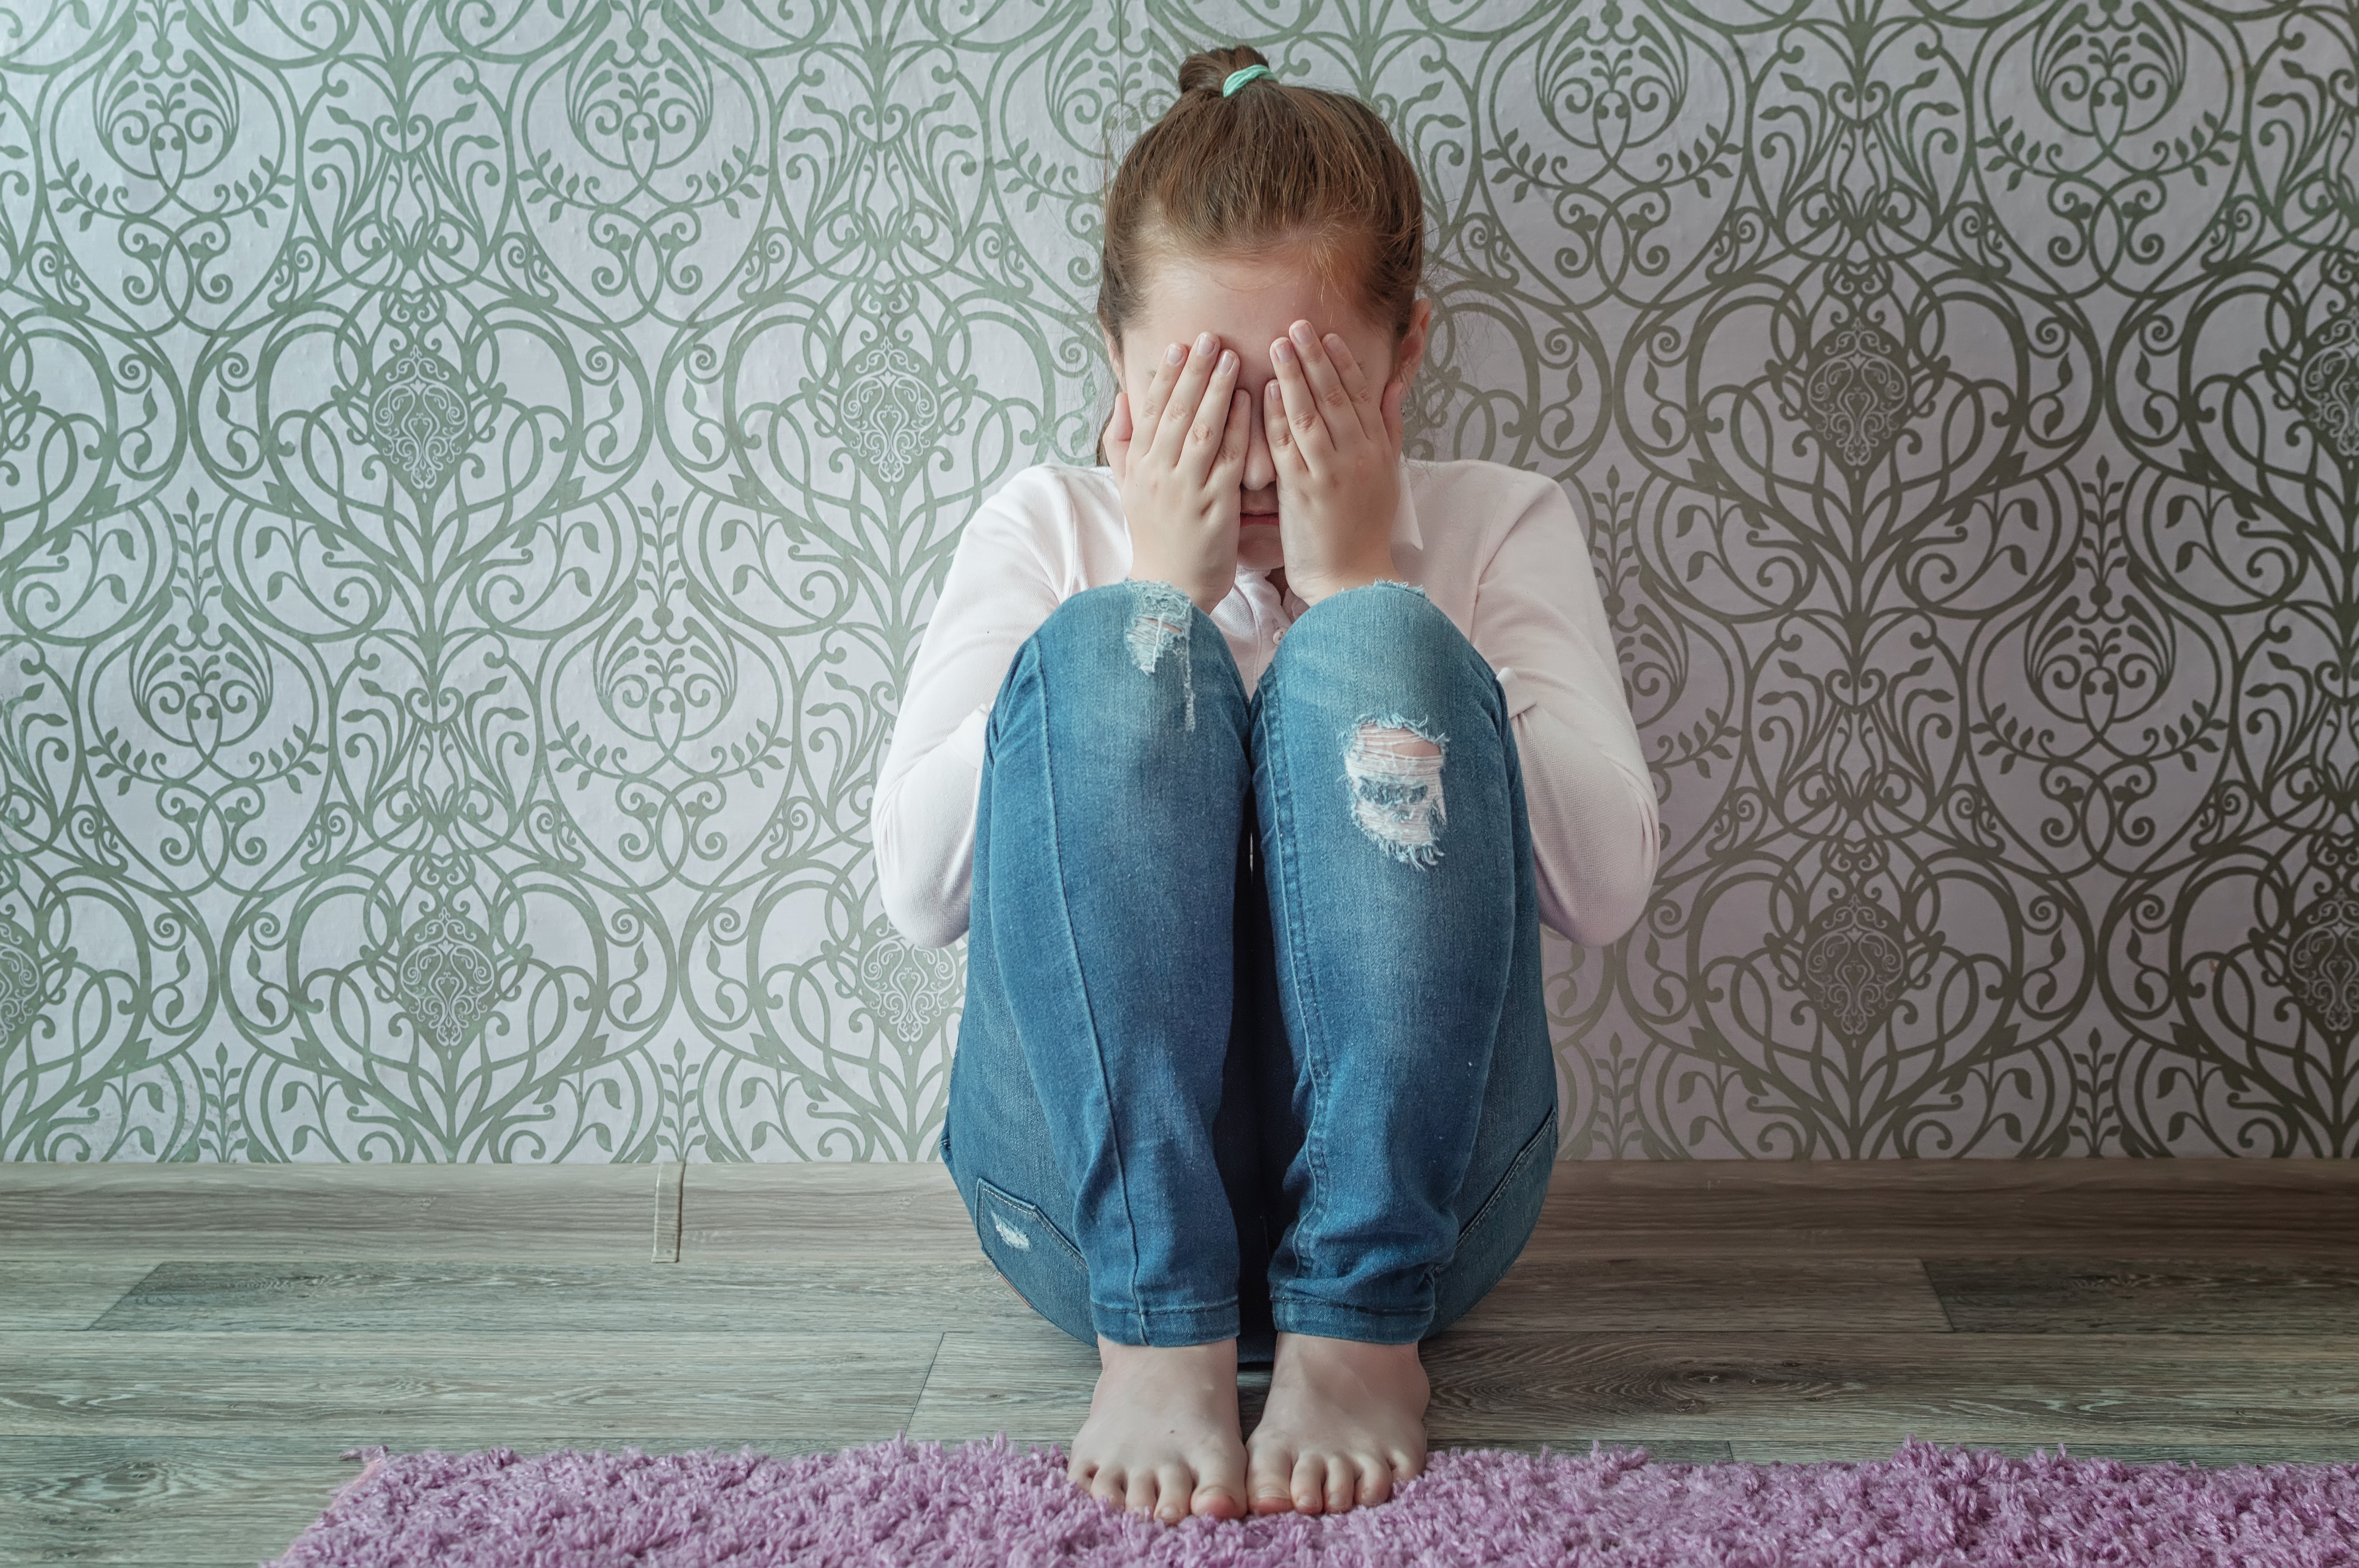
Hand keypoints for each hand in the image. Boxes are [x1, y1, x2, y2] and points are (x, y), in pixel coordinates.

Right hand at [1107, 331, 1251, 613]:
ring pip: (1200, 428)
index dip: (1165, 376)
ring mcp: (1186, 488)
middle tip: (1209, 337)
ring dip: (1216, 390)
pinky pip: (1228, 459)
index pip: (1149, 411)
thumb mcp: (1126, 487)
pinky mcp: (1215, 505)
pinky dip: (1237, 427)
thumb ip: (1121, 440)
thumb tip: (1123, 395)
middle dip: (1193, 372)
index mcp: (1139, 466)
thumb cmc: (1154, 536)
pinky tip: (1248, 401)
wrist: (1168, 589)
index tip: (1178, 346)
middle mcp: (1158, 473)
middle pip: (1175, 412)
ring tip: (1230, 357)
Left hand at [1262, 319, 1405, 603]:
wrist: (1354, 580)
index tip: (1327, 335)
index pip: (1361, 395)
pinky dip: (1277, 415)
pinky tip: (1266, 390)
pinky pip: (1288, 446)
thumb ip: (1389, 429)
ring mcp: (1329, 473)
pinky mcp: (1303, 492)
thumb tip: (1393, 388)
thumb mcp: (1388, 476)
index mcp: (1376, 451)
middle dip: (1315, 358)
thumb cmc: (1365, 530)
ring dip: (1293, 376)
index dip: (1343, 362)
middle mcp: (1356, 457)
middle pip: (1336, 396)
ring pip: (1310, 414)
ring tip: (1278, 344)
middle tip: (1297, 324)